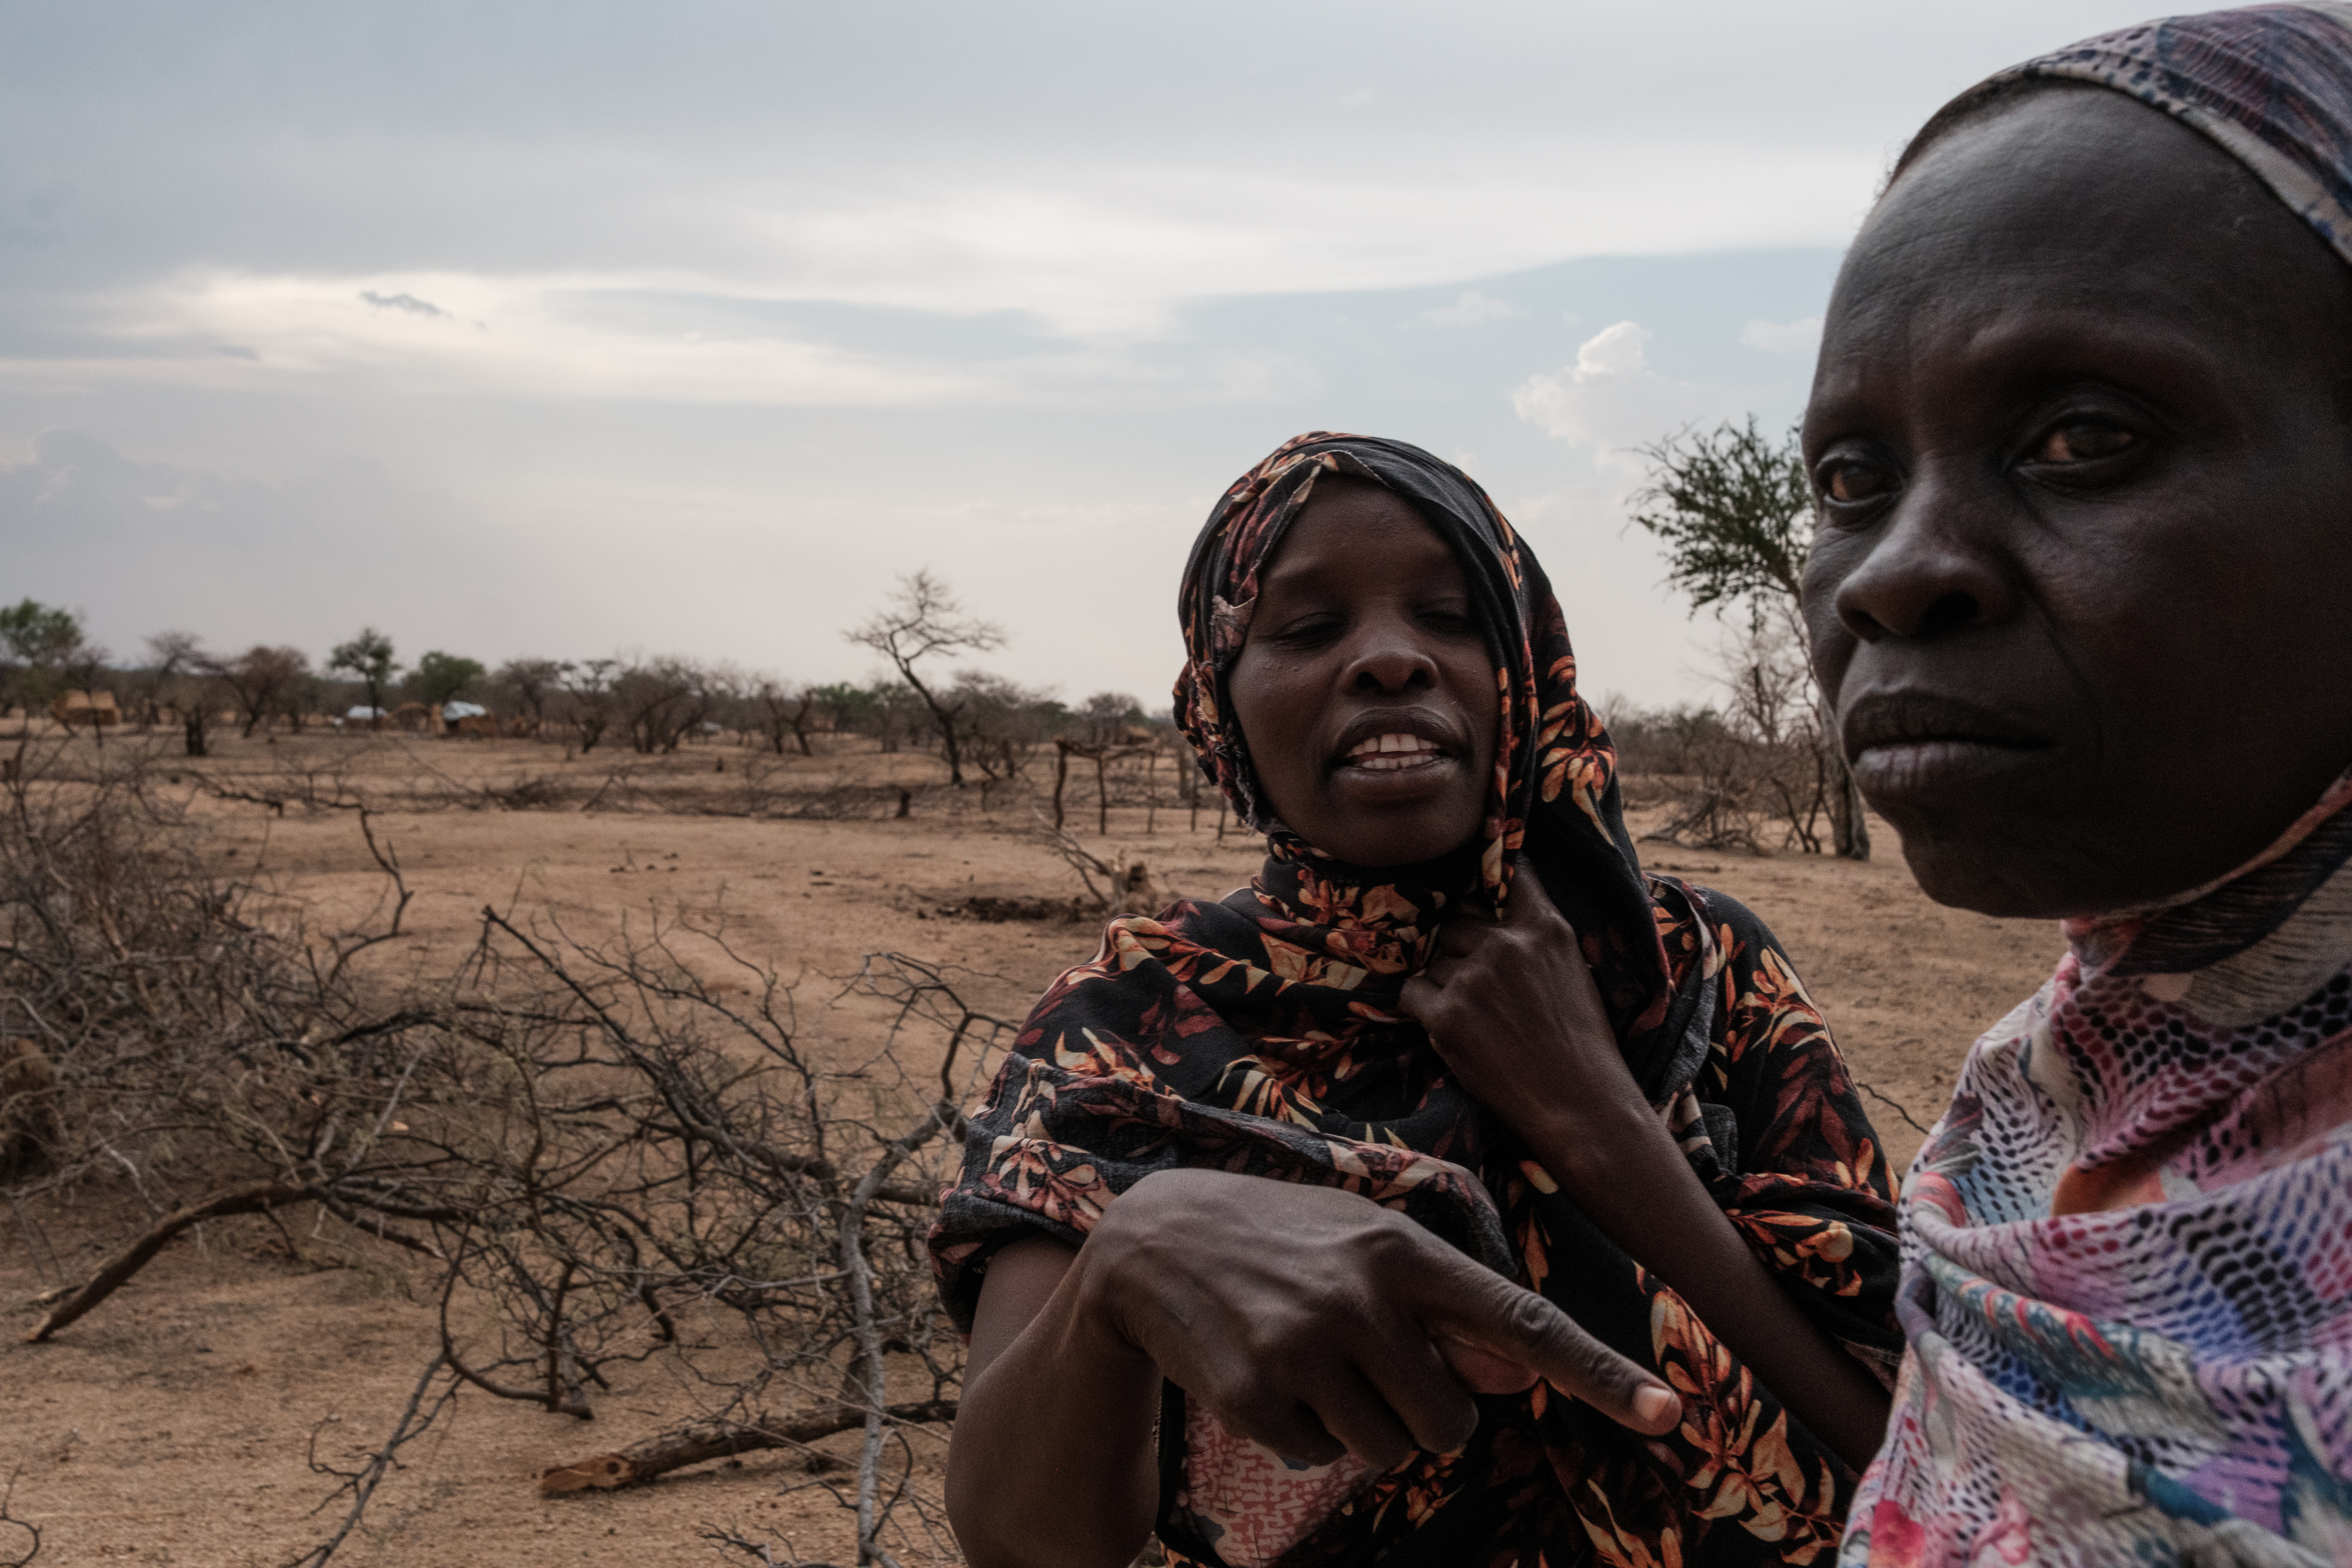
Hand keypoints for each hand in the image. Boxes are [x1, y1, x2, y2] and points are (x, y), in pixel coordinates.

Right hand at [1073, 1168, 1678, 1472]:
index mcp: (1404, 1250)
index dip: (1599, 1370)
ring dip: (1357, 1426)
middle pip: (1451, 1423)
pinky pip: (1317, 1459)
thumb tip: (1517, 1376)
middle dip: (1418, 1412)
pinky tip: (1265, 1374)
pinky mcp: (1253, 1397)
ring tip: (1308, 1360)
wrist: (1153, 1242)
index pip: (1522, 1322)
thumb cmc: (1286, 1242)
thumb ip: (1444, 1312)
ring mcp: (1304, 1348)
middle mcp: (1361, 1296)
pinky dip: (1299, 1435)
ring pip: (1386, 1450)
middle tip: (1363, 1362)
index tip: (1666, 1411)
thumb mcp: (1368, 1250)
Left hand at [1398, 868, 1650, 1173]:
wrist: (1581, 1104)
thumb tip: (1492, 913)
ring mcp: (1473, 978)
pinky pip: (1412, 993)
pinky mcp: (1446, 1015)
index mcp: (1545, 927)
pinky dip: (1423, 1009)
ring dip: (1446, 984)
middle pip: (1456, 923)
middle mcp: (1506, 944)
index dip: (1488, 880)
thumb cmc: (1583, 1044)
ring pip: (1435, 962)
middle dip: (1462, 950)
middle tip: (1482, 988)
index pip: (1510, 874)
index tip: (1479, 887)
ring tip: (1479, 1020)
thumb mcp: (1572, 971)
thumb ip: (1535, 937)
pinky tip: (1450, 1028)